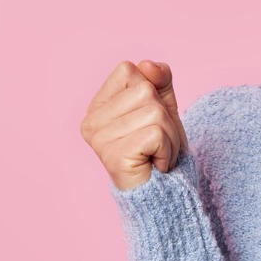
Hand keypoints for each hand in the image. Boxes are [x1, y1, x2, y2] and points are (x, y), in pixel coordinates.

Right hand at [81, 59, 189, 190]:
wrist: (164, 196)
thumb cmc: (159, 152)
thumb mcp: (163, 107)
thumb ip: (158, 80)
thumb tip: (147, 64)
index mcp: (97, 106)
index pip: (128, 70)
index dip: (152, 91)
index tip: (148, 121)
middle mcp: (91, 122)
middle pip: (144, 90)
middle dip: (164, 117)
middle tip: (156, 143)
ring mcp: (99, 140)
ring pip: (154, 112)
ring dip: (169, 137)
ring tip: (156, 155)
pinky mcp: (114, 155)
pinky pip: (156, 133)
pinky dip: (167, 150)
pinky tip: (155, 165)